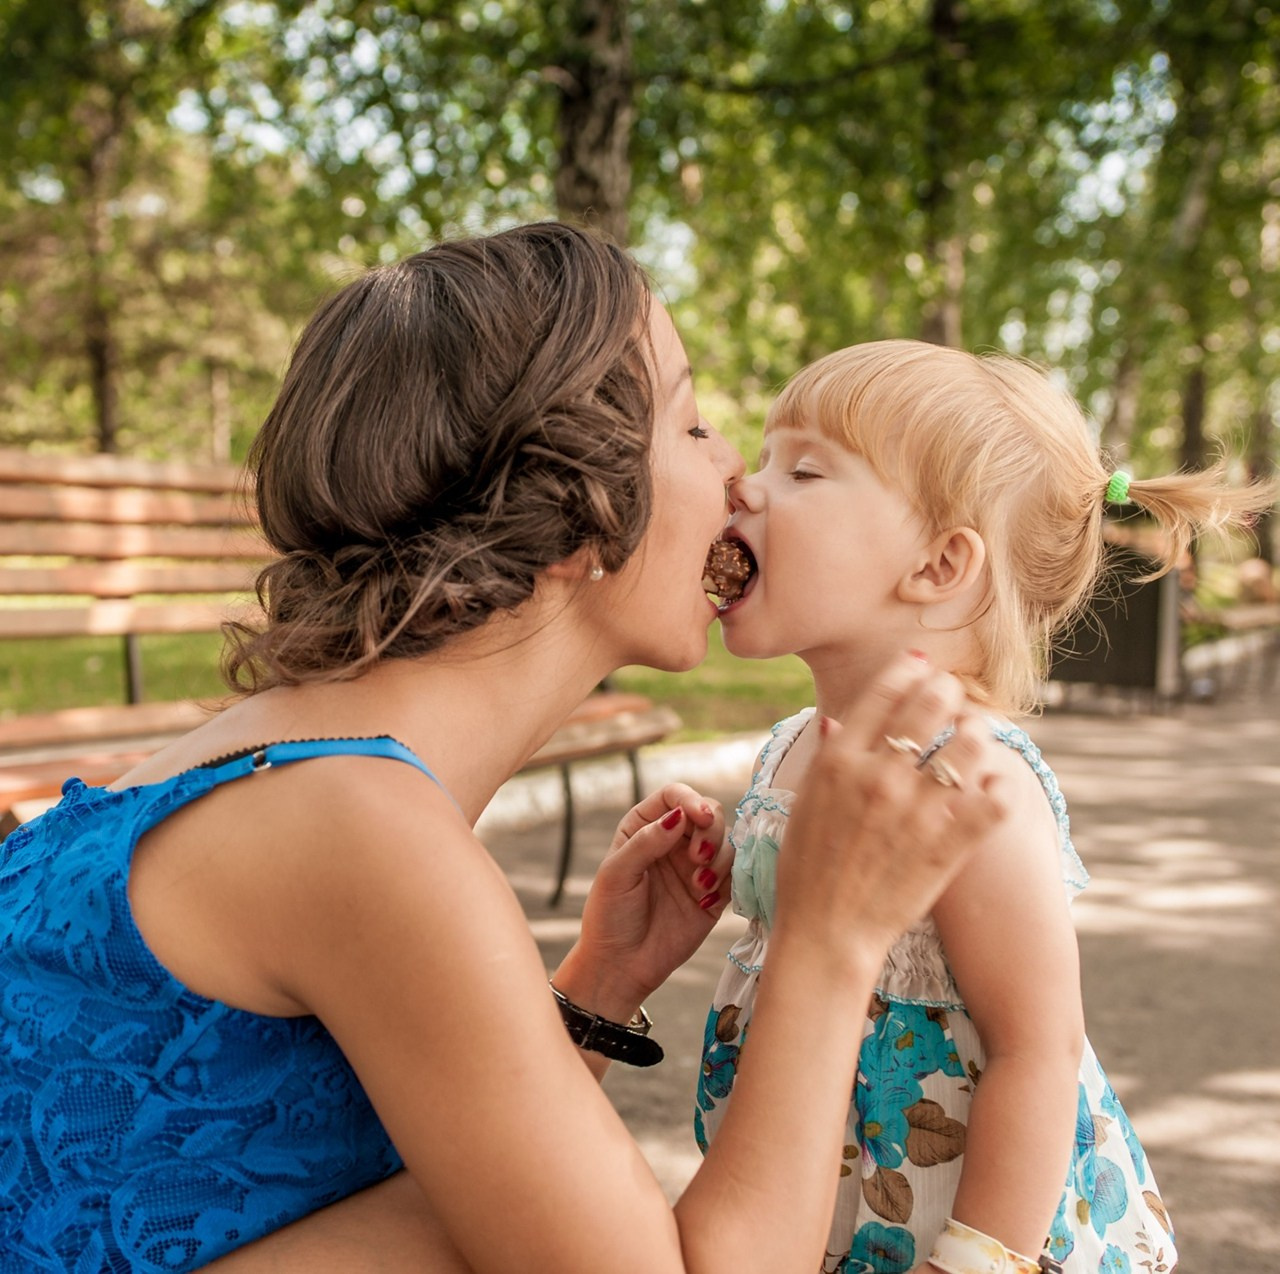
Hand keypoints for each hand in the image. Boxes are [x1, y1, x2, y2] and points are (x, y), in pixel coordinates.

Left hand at [556, 783, 729, 1014]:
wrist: (621, 966)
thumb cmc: (610, 916)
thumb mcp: (617, 874)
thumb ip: (646, 842)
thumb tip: (678, 816)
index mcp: (644, 826)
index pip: (674, 796)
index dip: (691, 799)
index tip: (699, 817)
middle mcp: (673, 841)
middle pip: (709, 812)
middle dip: (711, 829)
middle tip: (699, 857)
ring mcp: (695, 866)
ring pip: (727, 841)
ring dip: (719, 857)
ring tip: (699, 884)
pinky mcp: (714, 893)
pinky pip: (735, 874)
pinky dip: (727, 881)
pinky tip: (704, 901)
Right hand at [772, 655, 1006, 984]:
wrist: (827, 932)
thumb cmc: (808, 868)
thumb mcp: (806, 802)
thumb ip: (828, 756)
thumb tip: (838, 720)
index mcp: (840, 761)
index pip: (885, 693)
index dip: (908, 671)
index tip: (921, 666)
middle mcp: (879, 777)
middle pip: (931, 707)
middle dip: (948, 691)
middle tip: (954, 695)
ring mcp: (917, 810)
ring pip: (970, 745)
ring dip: (977, 733)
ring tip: (975, 736)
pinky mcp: (949, 844)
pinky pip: (994, 799)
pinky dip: (999, 786)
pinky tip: (991, 785)